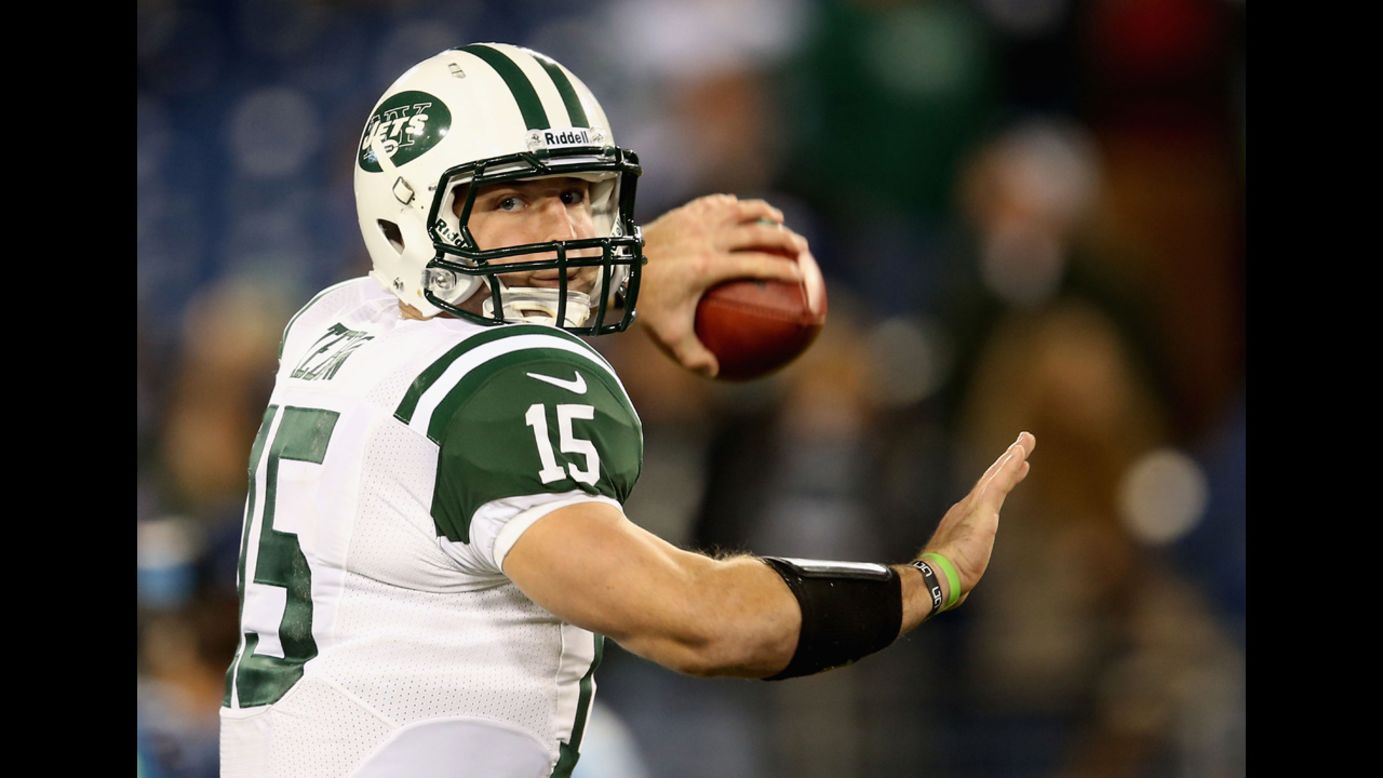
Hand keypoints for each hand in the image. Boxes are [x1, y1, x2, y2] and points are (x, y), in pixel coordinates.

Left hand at [636, 194, 816, 376]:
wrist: (617, 264)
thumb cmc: (646, 301)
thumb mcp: (669, 334)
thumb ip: (693, 356)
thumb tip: (715, 372)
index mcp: (708, 266)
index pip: (756, 263)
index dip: (782, 268)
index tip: (800, 275)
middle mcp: (707, 238)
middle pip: (757, 232)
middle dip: (784, 238)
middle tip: (801, 247)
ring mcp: (696, 220)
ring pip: (740, 209)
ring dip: (762, 213)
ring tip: (778, 218)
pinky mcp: (685, 211)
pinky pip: (716, 203)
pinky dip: (733, 205)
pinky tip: (740, 208)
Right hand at [920, 432, 1035, 607]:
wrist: (937, 574)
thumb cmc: (945, 578)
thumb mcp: (958, 570)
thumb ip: (959, 571)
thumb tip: (957, 587)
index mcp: (963, 520)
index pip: (986, 497)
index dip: (999, 482)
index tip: (1012, 471)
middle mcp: (967, 507)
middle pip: (992, 479)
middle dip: (1007, 463)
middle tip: (1022, 445)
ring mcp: (975, 505)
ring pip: (997, 474)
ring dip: (1012, 456)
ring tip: (1026, 440)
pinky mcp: (983, 507)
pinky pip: (1000, 480)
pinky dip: (1010, 464)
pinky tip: (1021, 453)